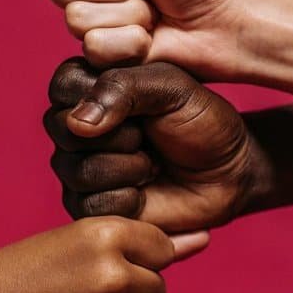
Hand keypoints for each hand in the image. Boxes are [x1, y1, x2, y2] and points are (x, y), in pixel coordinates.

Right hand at [0, 218, 206, 292]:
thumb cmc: (23, 271)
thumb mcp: (78, 242)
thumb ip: (146, 243)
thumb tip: (205, 239)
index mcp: (108, 234)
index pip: (161, 248)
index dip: (132, 258)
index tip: (97, 266)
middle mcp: (113, 274)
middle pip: (156, 287)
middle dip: (128, 292)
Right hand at [44, 58, 270, 231]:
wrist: (229, 172)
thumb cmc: (202, 122)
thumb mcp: (171, 87)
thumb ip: (123, 88)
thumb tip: (78, 122)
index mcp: (92, 88)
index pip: (63, 85)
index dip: (98, 96)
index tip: (141, 103)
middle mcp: (78, 128)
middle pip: (63, 130)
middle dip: (120, 135)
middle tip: (149, 136)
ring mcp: (80, 168)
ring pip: (77, 170)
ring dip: (128, 168)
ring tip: (153, 164)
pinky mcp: (91, 207)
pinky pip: (89, 205)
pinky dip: (128, 199)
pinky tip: (147, 190)